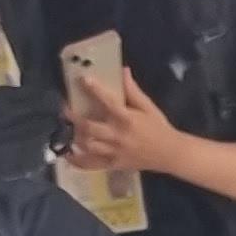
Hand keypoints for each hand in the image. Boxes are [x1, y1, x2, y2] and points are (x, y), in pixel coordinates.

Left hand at [63, 68, 178, 175]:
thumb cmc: (158, 127)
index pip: (108, 102)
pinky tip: (69, 155)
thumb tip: (123, 71)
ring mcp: (114, 152)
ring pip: (87, 146)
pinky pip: (91, 165)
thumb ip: (133, 91)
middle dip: (74, 117)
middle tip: (65, 108)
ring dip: (74, 136)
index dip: (94, 90)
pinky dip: (78, 161)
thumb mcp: (148, 107)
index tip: (83, 79)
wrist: (170, 154)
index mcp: (127, 119)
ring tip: (67, 128)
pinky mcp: (112, 165)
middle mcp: (117, 136)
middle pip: (89, 127)